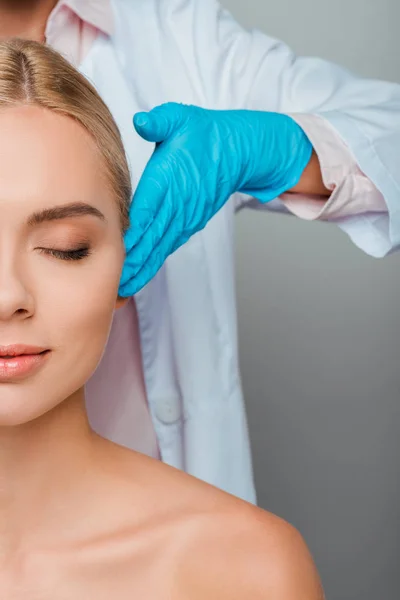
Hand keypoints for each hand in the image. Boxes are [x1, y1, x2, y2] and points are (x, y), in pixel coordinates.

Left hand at [119, 103, 312, 296]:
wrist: (239, 152)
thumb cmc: (206, 133)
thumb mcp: (182, 118)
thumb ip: (160, 122)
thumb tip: (141, 121)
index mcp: (170, 181)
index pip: (147, 213)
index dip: (131, 236)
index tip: (114, 254)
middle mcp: (177, 205)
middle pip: (151, 239)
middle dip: (132, 263)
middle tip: (112, 285)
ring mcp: (184, 218)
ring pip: (159, 248)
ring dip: (142, 269)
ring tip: (123, 289)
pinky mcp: (189, 223)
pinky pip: (168, 245)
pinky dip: (154, 262)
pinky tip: (141, 274)